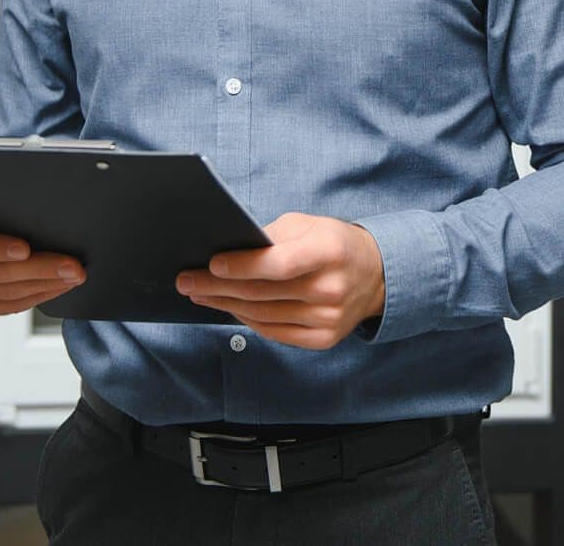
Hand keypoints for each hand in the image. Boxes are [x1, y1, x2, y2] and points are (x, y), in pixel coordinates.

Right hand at [0, 209, 83, 316]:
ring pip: (3, 292)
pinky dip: (34, 298)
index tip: (25, 248)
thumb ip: (8, 201)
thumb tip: (45, 208)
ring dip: (45, 285)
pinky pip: (3, 307)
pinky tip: (56, 287)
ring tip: (72, 276)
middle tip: (71, 266)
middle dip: (40, 269)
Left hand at [178, 213, 386, 349]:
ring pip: (262, 315)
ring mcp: (328, 318)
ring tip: (201, 294)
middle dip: (217, 287)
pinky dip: (247, 320)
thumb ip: (273, 236)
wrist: (376, 275)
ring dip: (225, 305)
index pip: (278, 264)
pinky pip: (273, 332)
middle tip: (187, 281)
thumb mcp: (309, 225)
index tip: (211, 264)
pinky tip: (230, 308)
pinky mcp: (323, 338)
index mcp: (329, 252)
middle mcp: (330, 288)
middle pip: (262, 293)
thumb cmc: (334, 244)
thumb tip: (230, 250)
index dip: (242, 266)